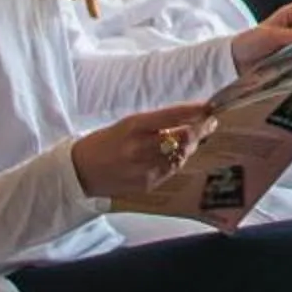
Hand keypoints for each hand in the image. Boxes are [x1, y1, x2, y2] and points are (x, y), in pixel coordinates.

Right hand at [72, 103, 220, 201]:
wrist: (80, 170)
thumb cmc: (106, 142)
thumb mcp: (128, 124)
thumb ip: (157, 123)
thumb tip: (189, 118)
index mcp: (134, 126)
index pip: (172, 115)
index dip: (195, 111)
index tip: (210, 107)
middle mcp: (140, 147)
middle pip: (183, 139)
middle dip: (200, 130)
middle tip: (209, 124)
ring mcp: (143, 168)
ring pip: (181, 156)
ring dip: (189, 147)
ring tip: (191, 140)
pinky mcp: (146, 184)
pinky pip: (170, 171)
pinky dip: (175, 162)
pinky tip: (172, 156)